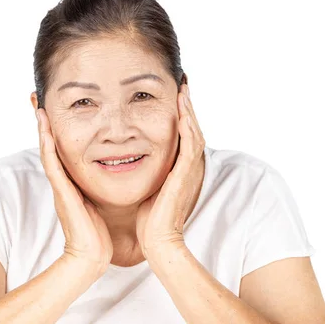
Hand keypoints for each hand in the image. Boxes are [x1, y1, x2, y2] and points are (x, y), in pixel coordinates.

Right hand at [36, 108, 112, 274]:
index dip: (56, 128)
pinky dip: (47, 145)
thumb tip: (114, 176)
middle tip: (36, 97)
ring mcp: (60, 186)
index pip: (63, 148)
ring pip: (48, 150)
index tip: (54, 107)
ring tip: (37, 105)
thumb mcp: (99, 203)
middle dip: (43, 122)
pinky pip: (52, 164)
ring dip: (42, 127)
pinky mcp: (61, 192)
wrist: (91, 256)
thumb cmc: (97, 233)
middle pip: (50, 145)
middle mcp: (62, 181)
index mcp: (72, 182)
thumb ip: (99, 189)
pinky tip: (45, 128)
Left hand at [136, 84, 204, 256]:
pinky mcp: (184, 176)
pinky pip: (190, 146)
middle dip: (187, 105)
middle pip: (192, 128)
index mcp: (179, 169)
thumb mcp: (149, 188)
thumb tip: (130, 159)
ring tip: (183, 89)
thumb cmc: (148, 220)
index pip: (183, 134)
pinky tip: (182, 111)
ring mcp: (189, 171)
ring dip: (189, 110)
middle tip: (183, 83)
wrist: (156, 242)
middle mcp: (188, 167)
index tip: (174, 94)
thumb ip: (147, 172)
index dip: (180, 114)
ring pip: (194, 132)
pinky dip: (188, 127)